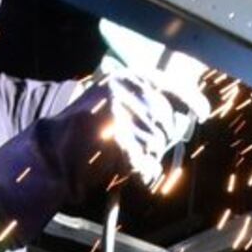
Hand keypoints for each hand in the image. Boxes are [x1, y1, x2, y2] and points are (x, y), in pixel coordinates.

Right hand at [0, 78, 196, 231]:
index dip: (189, 99)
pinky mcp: (115, 135)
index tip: (201, 112)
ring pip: (156, 144)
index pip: (169, 84)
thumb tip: (182, 115)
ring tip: (122, 159)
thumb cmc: (83, 137)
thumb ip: (145, 108)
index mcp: (124, 78)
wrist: (50, 155)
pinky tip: (134, 174)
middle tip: (137, 151)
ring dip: (147, 158)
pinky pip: (144, 160)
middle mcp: (124, 89)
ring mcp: (119, 110)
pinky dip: (142, 173)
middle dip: (158, 142)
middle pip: (165, 122)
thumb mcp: (115, 108)